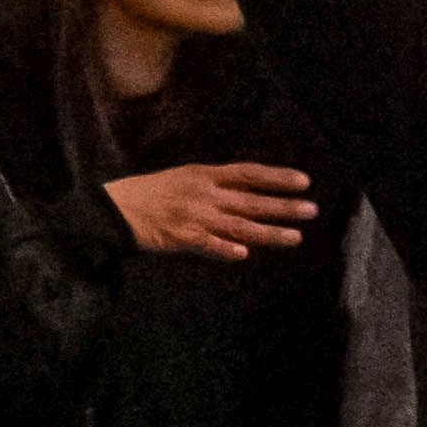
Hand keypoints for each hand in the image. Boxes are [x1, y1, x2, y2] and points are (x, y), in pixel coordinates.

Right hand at [108, 160, 316, 257]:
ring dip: (269, 232)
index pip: (249, 173)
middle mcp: (204, 193)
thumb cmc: (151, 193)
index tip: (304, 181)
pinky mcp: (180, 237)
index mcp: (205, 175)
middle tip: (312, 210)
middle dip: (284, 206)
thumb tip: (246, 195)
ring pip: (239, 225)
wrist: (114, 207)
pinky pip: (206, 244)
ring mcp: (194, 215)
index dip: (277, 176)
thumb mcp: (185, 180)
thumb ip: (215, 188)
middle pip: (252, 200)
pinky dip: (224, 248)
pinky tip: (243, 254)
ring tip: (295, 237)